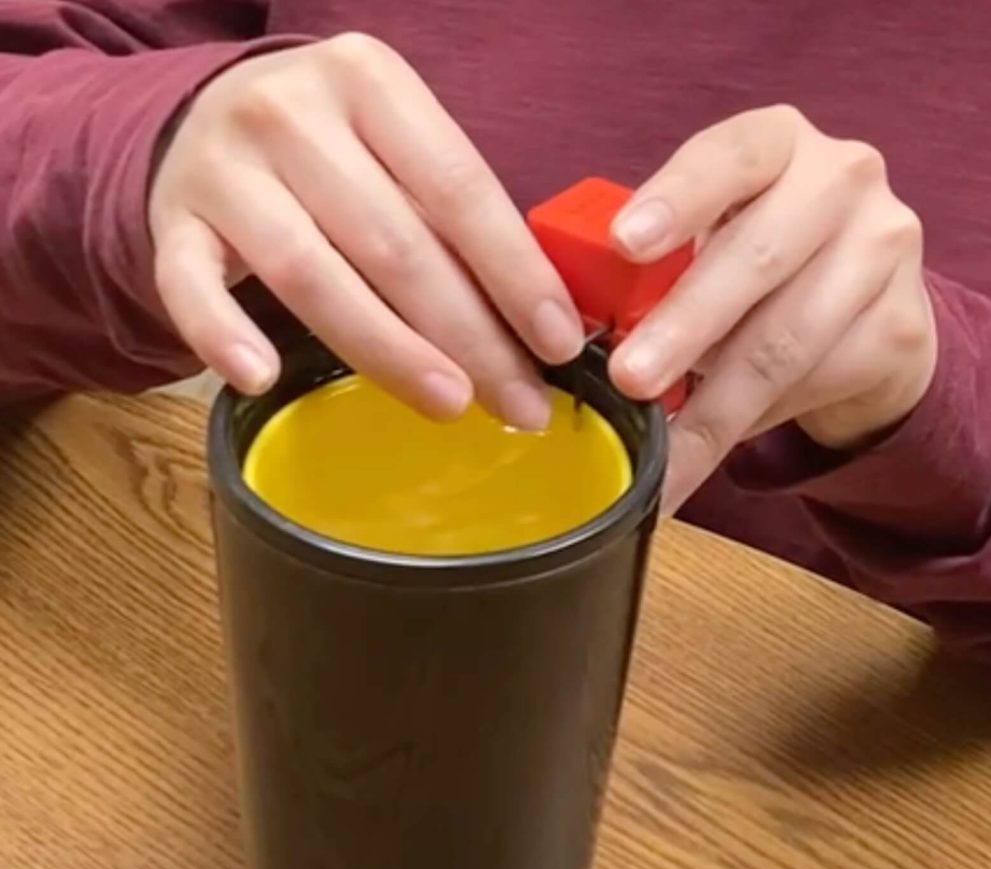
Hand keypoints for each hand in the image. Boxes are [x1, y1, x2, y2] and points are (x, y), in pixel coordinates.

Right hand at [149, 35, 582, 428]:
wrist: (207, 117)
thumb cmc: (331, 147)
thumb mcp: (396, 146)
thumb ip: (450, 213)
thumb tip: (535, 319)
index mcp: (370, 81)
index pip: (459, 189)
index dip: (515, 273)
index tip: (559, 345)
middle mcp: (292, 113)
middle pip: (395, 244)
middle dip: (471, 336)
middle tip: (522, 404)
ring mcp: (224, 168)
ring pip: (312, 274)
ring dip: (388, 351)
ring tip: (451, 405)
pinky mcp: (171, 221)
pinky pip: (189, 286)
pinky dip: (222, 334)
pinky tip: (264, 378)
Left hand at [607, 105, 937, 511]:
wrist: (866, 308)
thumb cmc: (756, 264)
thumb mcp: (710, 237)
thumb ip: (658, 264)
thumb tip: (578, 332)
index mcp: (777, 143)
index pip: (729, 154)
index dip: (676, 198)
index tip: (623, 244)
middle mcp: (842, 180)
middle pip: (757, 257)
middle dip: (684, 326)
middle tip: (628, 378)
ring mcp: (883, 250)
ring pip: (784, 340)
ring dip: (713, 403)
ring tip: (662, 450)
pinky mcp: (901, 325)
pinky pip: (812, 385)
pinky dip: (747, 425)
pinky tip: (705, 451)